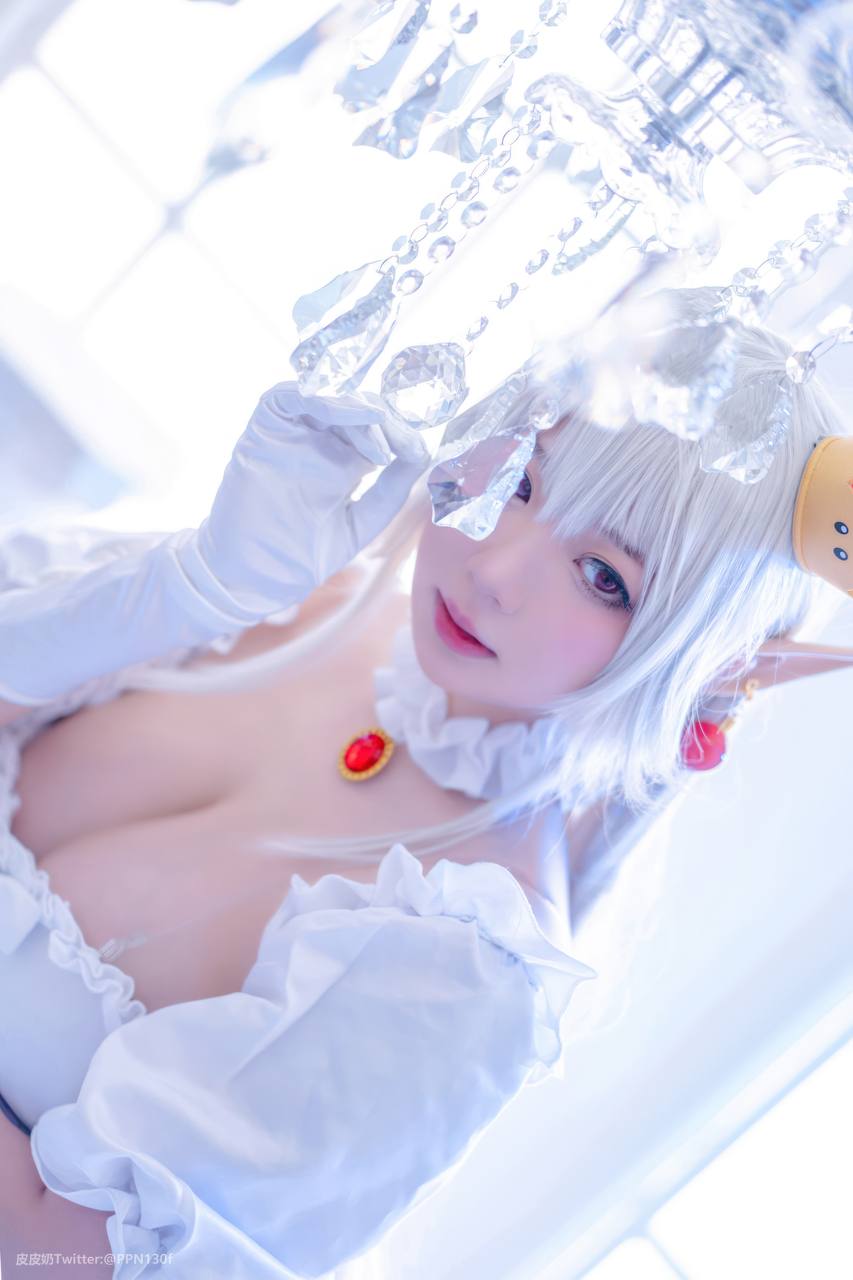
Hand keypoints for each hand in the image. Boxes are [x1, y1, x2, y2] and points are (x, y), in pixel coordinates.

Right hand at [181, 381, 430, 621]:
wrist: (258, 577)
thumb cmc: (303, 556)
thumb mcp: (362, 521)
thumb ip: (391, 488)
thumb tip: (422, 449)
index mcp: (343, 461)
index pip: (375, 428)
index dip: (398, 431)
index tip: (413, 449)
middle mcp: (317, 442)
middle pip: (355, 407)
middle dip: (380, 419)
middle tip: (393, 443)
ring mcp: (290, 434)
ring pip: (326, 397)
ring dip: (354, 407)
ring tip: (374, 431)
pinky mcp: (264, 432)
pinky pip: (286, 397)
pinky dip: (317, 396)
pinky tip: (344, 413)